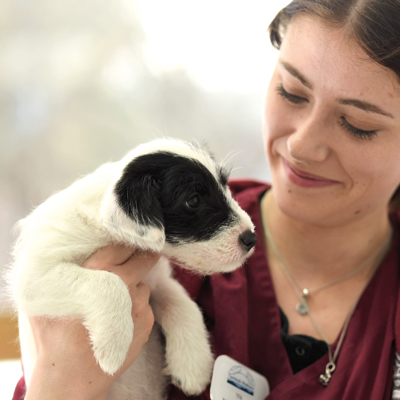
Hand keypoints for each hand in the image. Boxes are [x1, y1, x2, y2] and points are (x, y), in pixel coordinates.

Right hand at [25, 245, 159, 399]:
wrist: (72, 377)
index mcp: (99, 270)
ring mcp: (139, 303)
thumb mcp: (48, 295)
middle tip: (139, 255)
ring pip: (143, 284)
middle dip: (142, 255)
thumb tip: (69, 252)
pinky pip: (145, 305)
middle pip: (144, 258)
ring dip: (134, 287)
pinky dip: (136, 307)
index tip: (129, 241)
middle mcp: (124, 283)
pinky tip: (121, 319)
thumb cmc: (56, 336)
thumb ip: (62, 270)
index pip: (123, 244)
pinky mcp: (148, 321)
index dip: (127, 242)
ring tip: (116, 301)